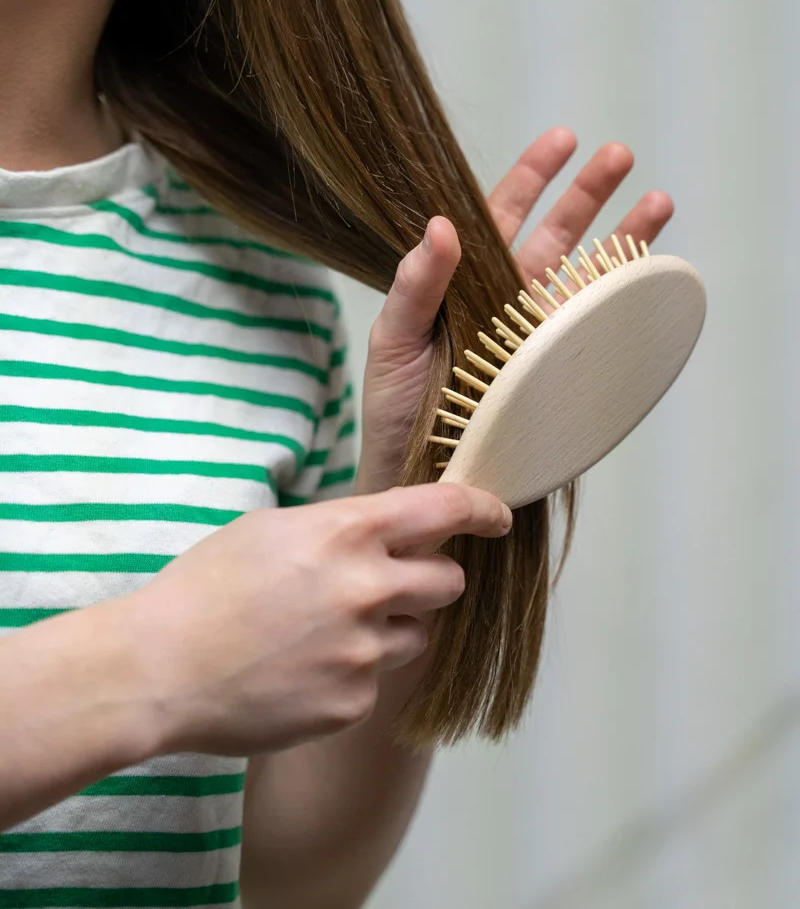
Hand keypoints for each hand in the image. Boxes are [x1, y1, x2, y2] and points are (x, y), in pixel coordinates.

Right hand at [126, 483, 510, 755]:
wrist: (160, 669)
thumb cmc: (205, 587)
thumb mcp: (272, 528)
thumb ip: (339, 527)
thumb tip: (382, 533)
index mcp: (348, 532)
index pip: (446, 511)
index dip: (482, 508)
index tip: (497, 515)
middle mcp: (369, 589)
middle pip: (450, 582)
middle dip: (433, 579)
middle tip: (392, 584)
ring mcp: (365, 652)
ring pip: (417, 635)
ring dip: (390, 629)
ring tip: (326, 633)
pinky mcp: (353, 702)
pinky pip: (376, 681)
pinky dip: (352, 673)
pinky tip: (302, 670)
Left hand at [357, 128, 674, 494]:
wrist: (418, 476)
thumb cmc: (394, 408)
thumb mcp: (394, 340)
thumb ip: (416, 284)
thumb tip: (442, 224)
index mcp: (464, 282)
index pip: (500, 217)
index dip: (530, 177)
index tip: (561, 141)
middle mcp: (506, 301)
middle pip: (555, 235)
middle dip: (588, 194)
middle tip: (620, 155)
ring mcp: (537, 336)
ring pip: (585, 275)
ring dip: (622, 238)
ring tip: (658, 202)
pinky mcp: (558, 371)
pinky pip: (597, 329)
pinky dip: (625, 301)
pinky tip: (649, 274)